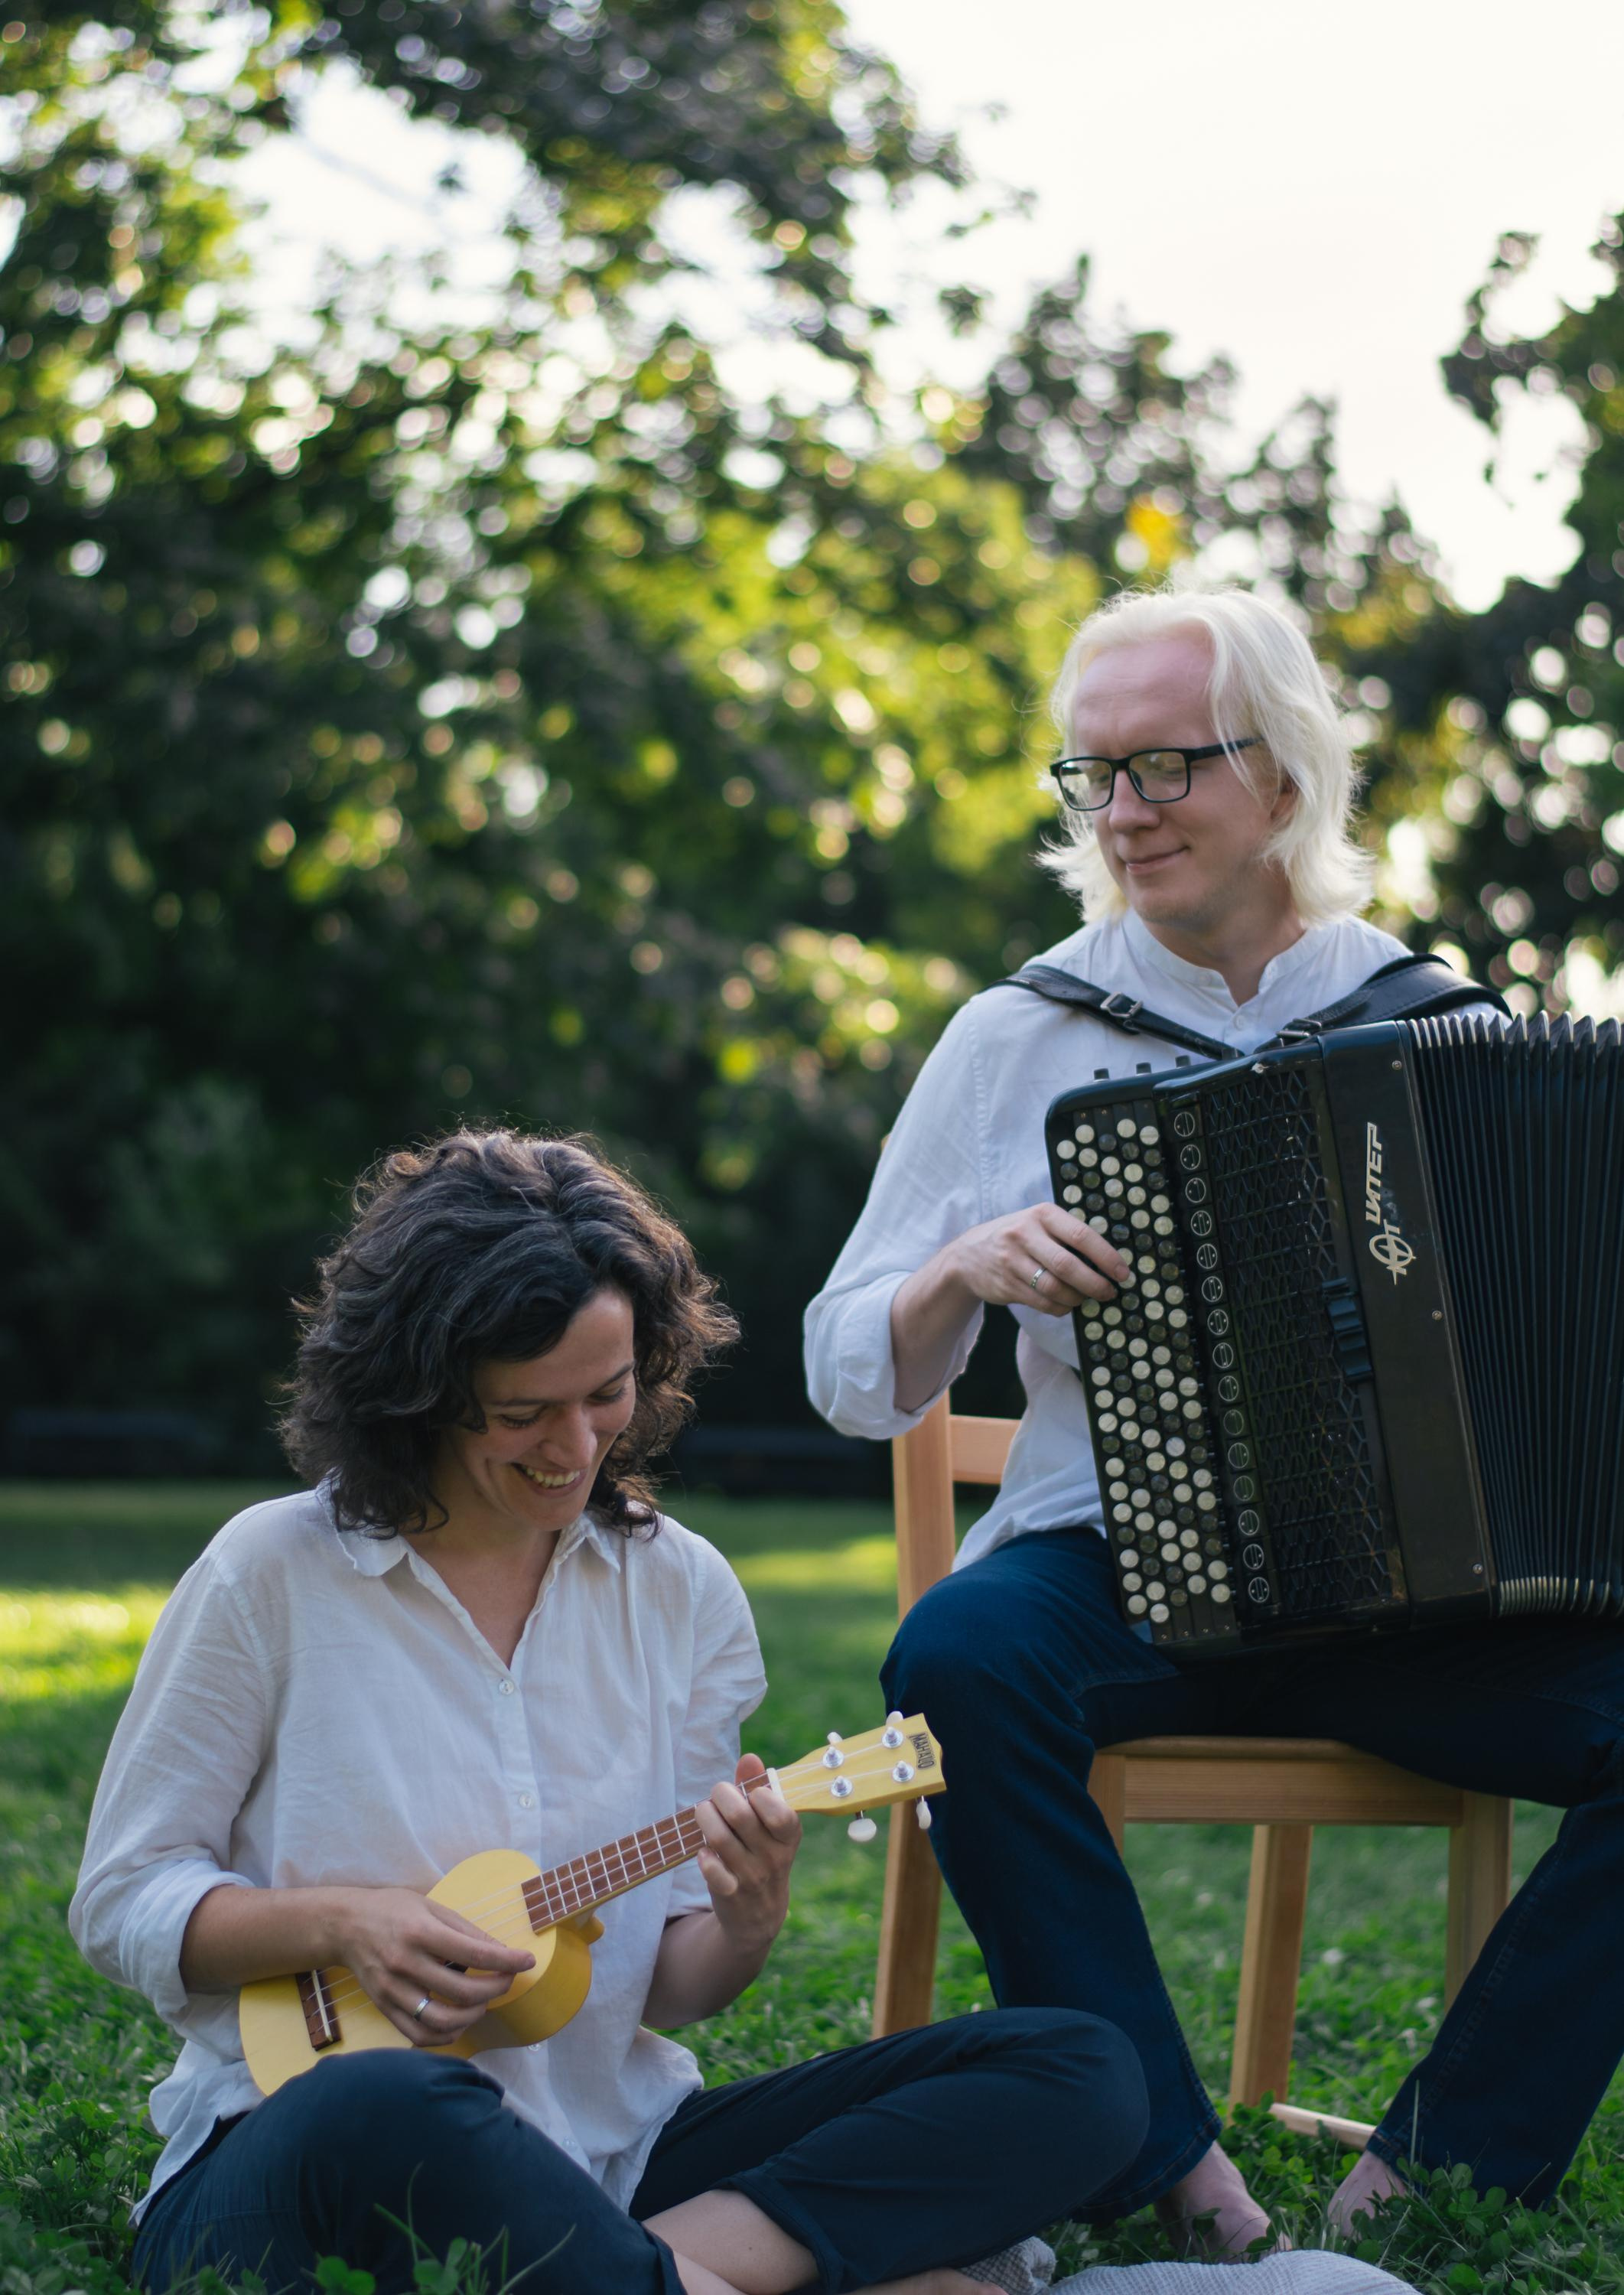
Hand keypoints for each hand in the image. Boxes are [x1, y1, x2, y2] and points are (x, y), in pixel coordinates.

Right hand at [327, 1886, 535, 2047]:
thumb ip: (466, 1931)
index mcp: (421, 1932)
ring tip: (483, 2002)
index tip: (527, 1961)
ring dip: (473, 2016)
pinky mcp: (384, 2008)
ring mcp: (393, 1990)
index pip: (474, 1954)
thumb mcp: (432, 1907)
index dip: (507, 1961)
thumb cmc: (393, 1910)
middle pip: (462, 1992)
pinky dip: (445, 2035)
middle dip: (495, 1989)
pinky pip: (419, 2034)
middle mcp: (406, 1963)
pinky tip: (458, 2021)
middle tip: (506, 1979)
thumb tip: (501, 1952)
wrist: (345, 1926)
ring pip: (442, 2020)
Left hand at [693, 1755, 800, 1952]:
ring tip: (704, 1814)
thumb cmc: (761, 1854)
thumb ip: (758, 1788)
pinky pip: (712, 1870)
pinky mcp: (730, 1894)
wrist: (758, 1916)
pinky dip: (703, 1855)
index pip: (779, 1810)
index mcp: (789, 1836)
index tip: (749, 1793)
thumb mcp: (769, 1826)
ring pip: (720, 1837)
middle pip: (739, 1815)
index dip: (757, 1793)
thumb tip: (749, 1758)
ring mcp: (752, 1877)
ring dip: (705, 1817)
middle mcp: (774, 1857)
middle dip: (721, 1795)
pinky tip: (704, 1851)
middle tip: (717, 1797)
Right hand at [946, 1201, 1131, 1315]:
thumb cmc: (1018, 1237)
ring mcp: (1012, 1261)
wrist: (968, 1255)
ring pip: (1055, 1288)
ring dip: (1077, 1298)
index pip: (1080, 1235)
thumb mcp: (1038, 1224)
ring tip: (1087, 1298)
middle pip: (1068, 1265)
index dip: (1106, 1257)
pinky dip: (1060, 1308)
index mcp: (1041, 1214)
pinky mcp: (1006, 1285)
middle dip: (1095, 1284)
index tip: (1122, 1273)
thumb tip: (1109, 1263)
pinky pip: (1042, 1302)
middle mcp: (1024, 1234)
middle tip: (1109, 1292)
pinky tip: (1067, 1305)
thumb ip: (1066, 1236)